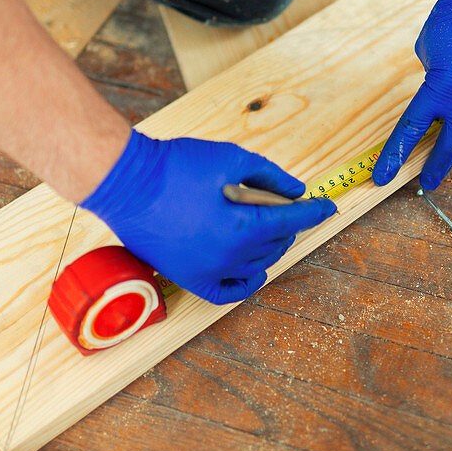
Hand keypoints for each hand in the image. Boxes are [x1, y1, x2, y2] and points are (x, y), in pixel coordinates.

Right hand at [81, 131, 336, 304]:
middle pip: (274, 243)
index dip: (313, 211)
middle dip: (287, 223)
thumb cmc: (175, 166)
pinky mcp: (185, 277)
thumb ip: (269, 175)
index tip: (326, 206)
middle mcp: (226, 258)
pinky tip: (253, 269)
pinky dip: (244, 283)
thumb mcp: (230, 158)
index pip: (290, 221)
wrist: (125, 181)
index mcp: (240, 228)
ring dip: (268, 245)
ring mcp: (204, 272)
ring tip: (266, 227)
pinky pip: (224, 292)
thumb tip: (295, 189)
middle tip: (286, 206)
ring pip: (254, 265)